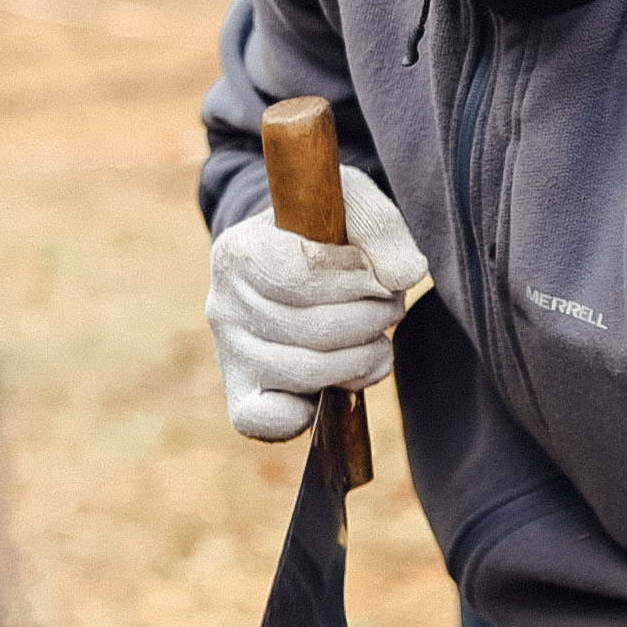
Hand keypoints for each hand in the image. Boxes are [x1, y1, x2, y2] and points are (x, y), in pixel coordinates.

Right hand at [205, 168, 428, 440]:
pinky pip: (267, 420)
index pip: (301, 272)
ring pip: (305, 370)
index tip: (380, 275)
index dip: (356, 278)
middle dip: (370, 318)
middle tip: (389, 305)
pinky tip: (341, 380)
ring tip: (377, 337)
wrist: (291, 266)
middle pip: (311, 326)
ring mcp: (230, 354)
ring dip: (361, 357)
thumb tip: (403, 276)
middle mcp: (222, 305)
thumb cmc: (324, 235)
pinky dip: (311, 410)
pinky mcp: (241, 397)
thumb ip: (379, 228)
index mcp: (239, 250)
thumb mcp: (351, 206)